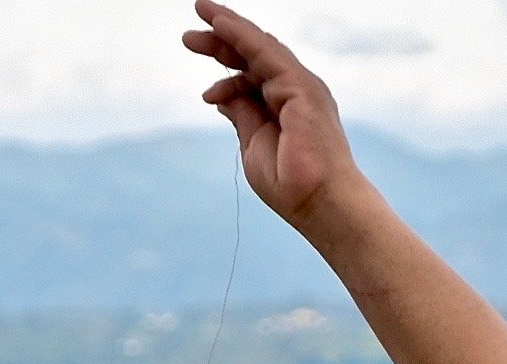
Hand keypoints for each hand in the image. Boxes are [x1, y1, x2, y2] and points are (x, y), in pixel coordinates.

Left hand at [183, 1, 364, 232]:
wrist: (319, 202)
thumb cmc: (290, 184)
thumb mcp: (252, 143)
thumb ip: (241, 113)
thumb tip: (221, 94)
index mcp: (285, 105)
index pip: (252, 76)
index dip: (226, 71)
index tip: (202, 84)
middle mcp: (295, 89)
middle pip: (253, 57)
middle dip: (221, 42)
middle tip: (187, 36)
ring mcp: (300, 85)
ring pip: (259, 47)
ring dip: (228, 30)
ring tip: (200, 15)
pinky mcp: (300, 86)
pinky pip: (265, 52)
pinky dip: (241, 36)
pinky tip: (220, 24)